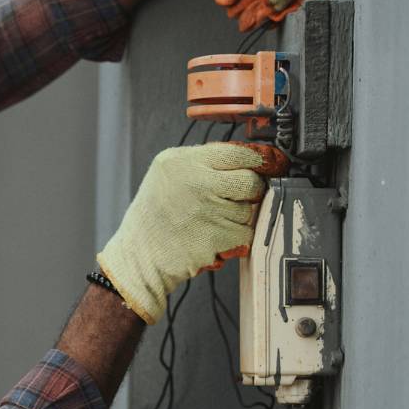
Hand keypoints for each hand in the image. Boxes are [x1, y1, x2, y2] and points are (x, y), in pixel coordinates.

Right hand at [96, 142, 287, 323]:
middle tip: (235, 199)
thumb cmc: (153, 217)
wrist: (139, 255)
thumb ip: (203, 162)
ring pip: (249, 210)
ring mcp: (208, 210)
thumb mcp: (167, 174)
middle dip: (250, 192)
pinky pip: (245, 233)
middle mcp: (196, 182)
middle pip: (250, 181)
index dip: (259, 160)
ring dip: (238, 218)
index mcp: (182, 161)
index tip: (269, 165)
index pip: (238, 152)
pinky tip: (214, 237)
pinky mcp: (217, 237)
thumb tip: (249, 159)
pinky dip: (235, 238)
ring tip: (212, 222)